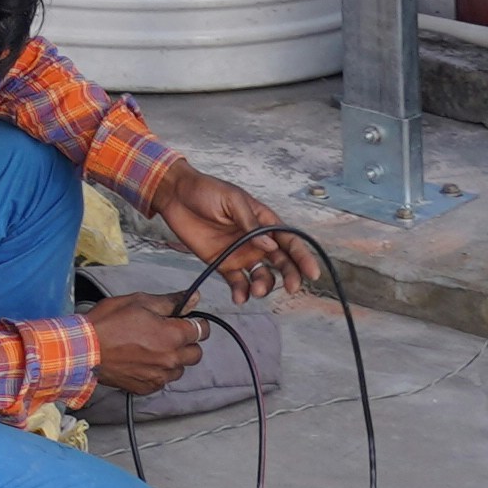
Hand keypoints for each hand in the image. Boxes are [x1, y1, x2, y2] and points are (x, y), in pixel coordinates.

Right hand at [77, 292, 208, 402]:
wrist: (84, 349)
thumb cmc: (108, 323)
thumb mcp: (138, 302)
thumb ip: (170, 302)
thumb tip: (193, 298)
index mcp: (172, 336)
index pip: (202, 331)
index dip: (195, 323)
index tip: (185, 320)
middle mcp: (171, 360)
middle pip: (195, 353)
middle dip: (186, 342)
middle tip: (167, 333)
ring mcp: (159, 377)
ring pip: (180, 368)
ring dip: (172, 358)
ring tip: (150, 347)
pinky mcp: (147, 387)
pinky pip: (163, 380)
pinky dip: (157, 371)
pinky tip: (141, 360)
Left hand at [147, 167, 327, 303]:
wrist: (175, 196)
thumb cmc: (206, 190)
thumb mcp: (231, 200)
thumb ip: (250, 223)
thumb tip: (269, 245)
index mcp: (264, 221)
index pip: (289, 241)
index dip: (303, 257)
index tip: (312, 273)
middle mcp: (257, 240)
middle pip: (281, 262)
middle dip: (289, 276)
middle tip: (291, 287)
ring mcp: (241, 254)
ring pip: (261, 276)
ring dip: (264, 286)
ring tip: (256, 290)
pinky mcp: (223, 264)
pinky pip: (237, 282)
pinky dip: (241, 292)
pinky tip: (239, 297)